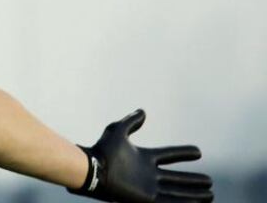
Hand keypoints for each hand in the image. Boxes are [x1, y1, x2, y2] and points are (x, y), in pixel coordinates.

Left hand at [70, 109, 212, 201]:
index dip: (183, 153)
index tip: (198, 152)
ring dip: (194, 194)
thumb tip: (143, 111)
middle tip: (209, 182)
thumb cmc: (102, 150)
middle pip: (176, 178)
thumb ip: (131, 122)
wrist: (93, 169)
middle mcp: (148, 174)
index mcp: (144, 158)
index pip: (169, 156)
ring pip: (177, 192)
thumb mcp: (117, 131)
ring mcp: (148, 188)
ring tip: (211, 195)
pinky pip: (170, 202)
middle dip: (193, 181)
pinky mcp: (146, 200)